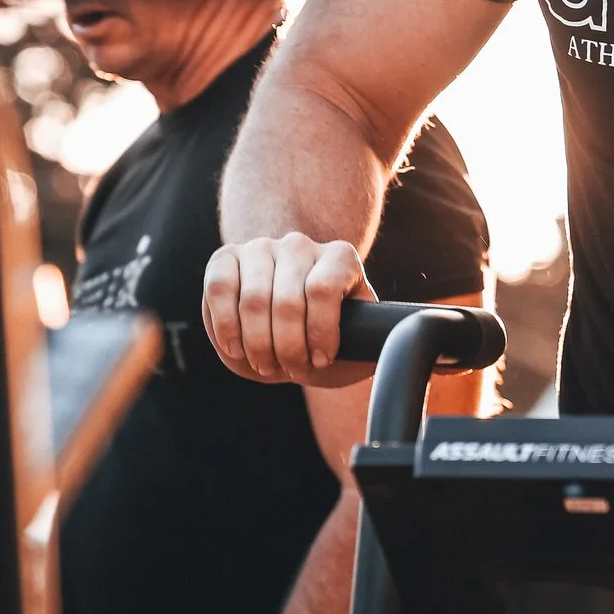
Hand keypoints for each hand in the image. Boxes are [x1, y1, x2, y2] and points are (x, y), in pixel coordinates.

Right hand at [202, 232, 377, 385]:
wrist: (288, 326)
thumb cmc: (326, 339)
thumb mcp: (358, 342)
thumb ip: (375, 343)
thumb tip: (394, 346)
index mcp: (340, 257)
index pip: (324, 290)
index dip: (320, 333)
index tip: (321, 360)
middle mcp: (300, 244)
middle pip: (287, 301)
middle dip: (287, 349)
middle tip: (291, 369)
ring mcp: (260, 247)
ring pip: (252, 299)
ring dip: (257, 345)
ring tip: (267, 364)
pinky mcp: (225, 258)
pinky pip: (219, 290)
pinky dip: (226, 327)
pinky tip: (237, 349)